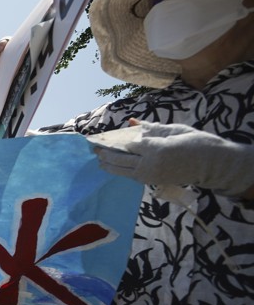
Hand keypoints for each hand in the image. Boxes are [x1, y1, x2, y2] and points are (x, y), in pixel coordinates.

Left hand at [89, 120, 253, 196]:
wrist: (210, 164)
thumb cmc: (195, 142)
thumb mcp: (173, 130)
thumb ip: (151, 128)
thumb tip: (131, 122)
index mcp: (156, 148)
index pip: (129, 145)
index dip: (114, 142)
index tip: (101, 138)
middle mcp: (151, 164)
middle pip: (122, 159)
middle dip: (106, 154)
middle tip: (94, 149)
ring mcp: (152, 175)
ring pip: (124, 171)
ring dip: (109, 166)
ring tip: (98, 160)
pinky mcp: (153, 182)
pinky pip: (132, 176)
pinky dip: (121, 172)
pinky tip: (113, 168)